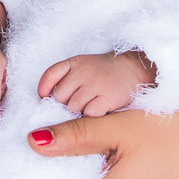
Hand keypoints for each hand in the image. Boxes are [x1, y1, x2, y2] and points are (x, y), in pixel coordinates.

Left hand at [37, 50, 157, 115]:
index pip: (50, 75)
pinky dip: (93, 116)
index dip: (45, 89)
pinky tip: (101, 109)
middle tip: (81, 100)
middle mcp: (84, 71)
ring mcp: (96, 83)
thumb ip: (64, 78)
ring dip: (81, 110)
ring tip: (92, 103)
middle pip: (60, 97)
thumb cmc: (103, 73)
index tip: (45, 97)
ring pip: (74, 107)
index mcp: (75, 62)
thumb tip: (45, 99)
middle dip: (67, 102)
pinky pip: (90, 114)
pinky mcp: (109, 96)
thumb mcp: (81, 67)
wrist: (134, 70)